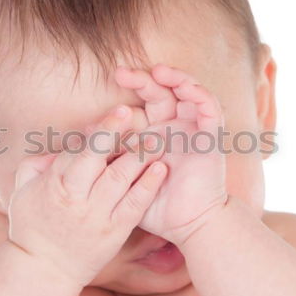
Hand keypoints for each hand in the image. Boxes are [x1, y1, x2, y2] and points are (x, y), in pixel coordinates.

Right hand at [7, 105, 166, 286]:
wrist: (44, 270)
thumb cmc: (32, 226)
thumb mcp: (22, 192)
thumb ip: (36, 165)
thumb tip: (58, 147)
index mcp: (56, 185)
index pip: (81, 151)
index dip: (103, 130)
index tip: (120, 111)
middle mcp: (78, 198)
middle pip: (101, 161)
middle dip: (121, 137)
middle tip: (140, 117)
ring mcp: (98, 216)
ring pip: (121, 179)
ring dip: (140, 157)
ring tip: (157, 139)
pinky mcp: (115, 232)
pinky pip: (134, 206)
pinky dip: (148, 186)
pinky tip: (160, 169)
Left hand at [115, 65, 227, 245]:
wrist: (187, 225)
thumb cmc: (156, 205)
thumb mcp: (126, 176)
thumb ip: (109, 154)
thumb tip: (84, 131)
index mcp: (154, 134)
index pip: (142, 104)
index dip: (127, 92)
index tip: (107, 85)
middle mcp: (175, 128)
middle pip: (162, 93)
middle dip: (143, 80)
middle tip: (121, 72)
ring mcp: (194, 130)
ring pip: (189, 92)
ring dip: (175, 78)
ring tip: (157, 71)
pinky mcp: (211, 137)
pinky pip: (211, 108)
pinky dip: (200, 94)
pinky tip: (186, 87)